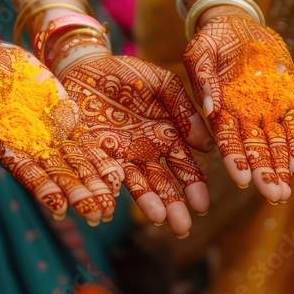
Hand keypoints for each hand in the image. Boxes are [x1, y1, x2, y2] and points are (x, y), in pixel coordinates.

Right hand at [0, 41, 124, 224]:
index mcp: (7, 149)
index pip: (29, 174)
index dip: (44, 191)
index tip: (60, 209)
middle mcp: (33, 147)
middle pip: (61, 175)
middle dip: (79, 195)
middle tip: (99, 216)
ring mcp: (52, 133)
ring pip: (79, 162)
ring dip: (96, 183)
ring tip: (113, 204)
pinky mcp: (66, 115)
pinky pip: (87, 139)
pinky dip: (102, 156)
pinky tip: (118, 174)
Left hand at [57, 48, 213, 237]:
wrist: (85, 65)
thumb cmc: (128, 73)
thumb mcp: (163, 84)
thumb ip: (184, 110)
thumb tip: (209, 145)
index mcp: (168, 135)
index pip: (185, 166)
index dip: (193, 186)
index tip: (201, 206)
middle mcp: (146, 152)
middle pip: (163, 183)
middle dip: (174, 206)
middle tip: (183, 228)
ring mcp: (121, 156)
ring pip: (138, 185)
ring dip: (149, 204)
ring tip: (160, 221)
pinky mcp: (95, 154)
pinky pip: (105, 175)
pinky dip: (111, 191)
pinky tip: (119, 204)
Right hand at [183, 9, 293, 203]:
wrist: (237, 25)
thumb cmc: (213, 38)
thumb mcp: (201, 50)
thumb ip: (202, 77)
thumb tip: (208, 106)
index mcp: (220, 109)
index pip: (228, 140)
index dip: (235, 160)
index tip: (243, 180)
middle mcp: (244, 117)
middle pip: (255, 149)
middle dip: (264, 173)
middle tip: (274, 196)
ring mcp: (266, 110)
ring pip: (276, 144)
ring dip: (281, 167)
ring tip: (288, 191)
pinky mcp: (285, 100)